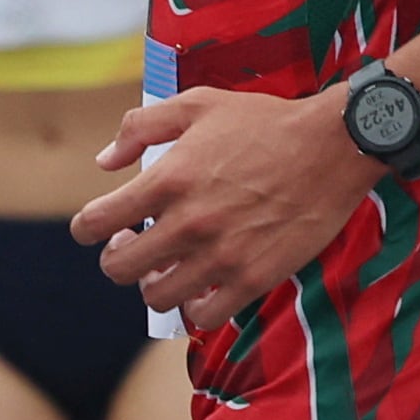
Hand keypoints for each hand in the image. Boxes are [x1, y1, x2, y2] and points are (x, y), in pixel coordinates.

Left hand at [67, 84, 367, 331]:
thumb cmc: (265, 122)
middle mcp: (188, 223)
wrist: (332, 147)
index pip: (96, 222)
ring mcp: (220, 255)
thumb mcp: (198, 104)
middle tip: (133, 246)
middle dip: (118, 257)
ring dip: (154, 284)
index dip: (87, 228)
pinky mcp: (253, 277)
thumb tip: (105, 162)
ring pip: (157, 296)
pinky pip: (204, 315)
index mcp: (168, 179)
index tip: (98, 226)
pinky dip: (195, 306)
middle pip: (119, 268)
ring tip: (166, 268)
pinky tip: (201, 287)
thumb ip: (141, 128)